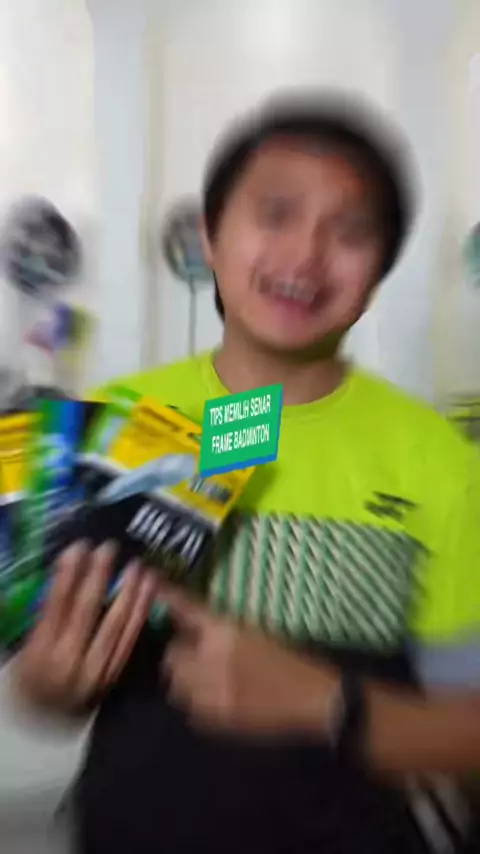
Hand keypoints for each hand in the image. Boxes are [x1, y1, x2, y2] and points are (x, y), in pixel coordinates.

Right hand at [14, 541, 156, 713]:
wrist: (44, 724)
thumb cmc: (32, 676)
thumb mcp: (28, 646)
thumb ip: (46, 615)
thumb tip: (66, 570)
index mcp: (40, 653)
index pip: (55, 605)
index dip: (67, 574)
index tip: (79, 548)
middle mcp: (68, 663)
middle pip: (86, 611)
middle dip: (98, 576)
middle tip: (108, 548)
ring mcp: (94, 672)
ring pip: (115, 626)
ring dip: (128, 593)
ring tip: (137, 566)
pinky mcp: (113, 676)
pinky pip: (129, 641)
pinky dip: (140, 614)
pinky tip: (148, 593)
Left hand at [160, 584, 336, 736]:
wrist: (313, 698)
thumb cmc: (291, 659)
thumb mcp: (256, 631)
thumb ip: (219, 629)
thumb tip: (191, 623)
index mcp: (226, 633)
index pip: (187, 611)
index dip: (168, 599)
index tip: (155, 586)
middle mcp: (212, 661)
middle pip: (172, 655)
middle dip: (178, 652)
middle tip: (193, 651)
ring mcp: (212, 693)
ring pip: (177, 685)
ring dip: (184, 678)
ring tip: (203, 676)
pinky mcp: (217, 719)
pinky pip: (191, 709)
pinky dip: (196, 701)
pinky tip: (216, 696)